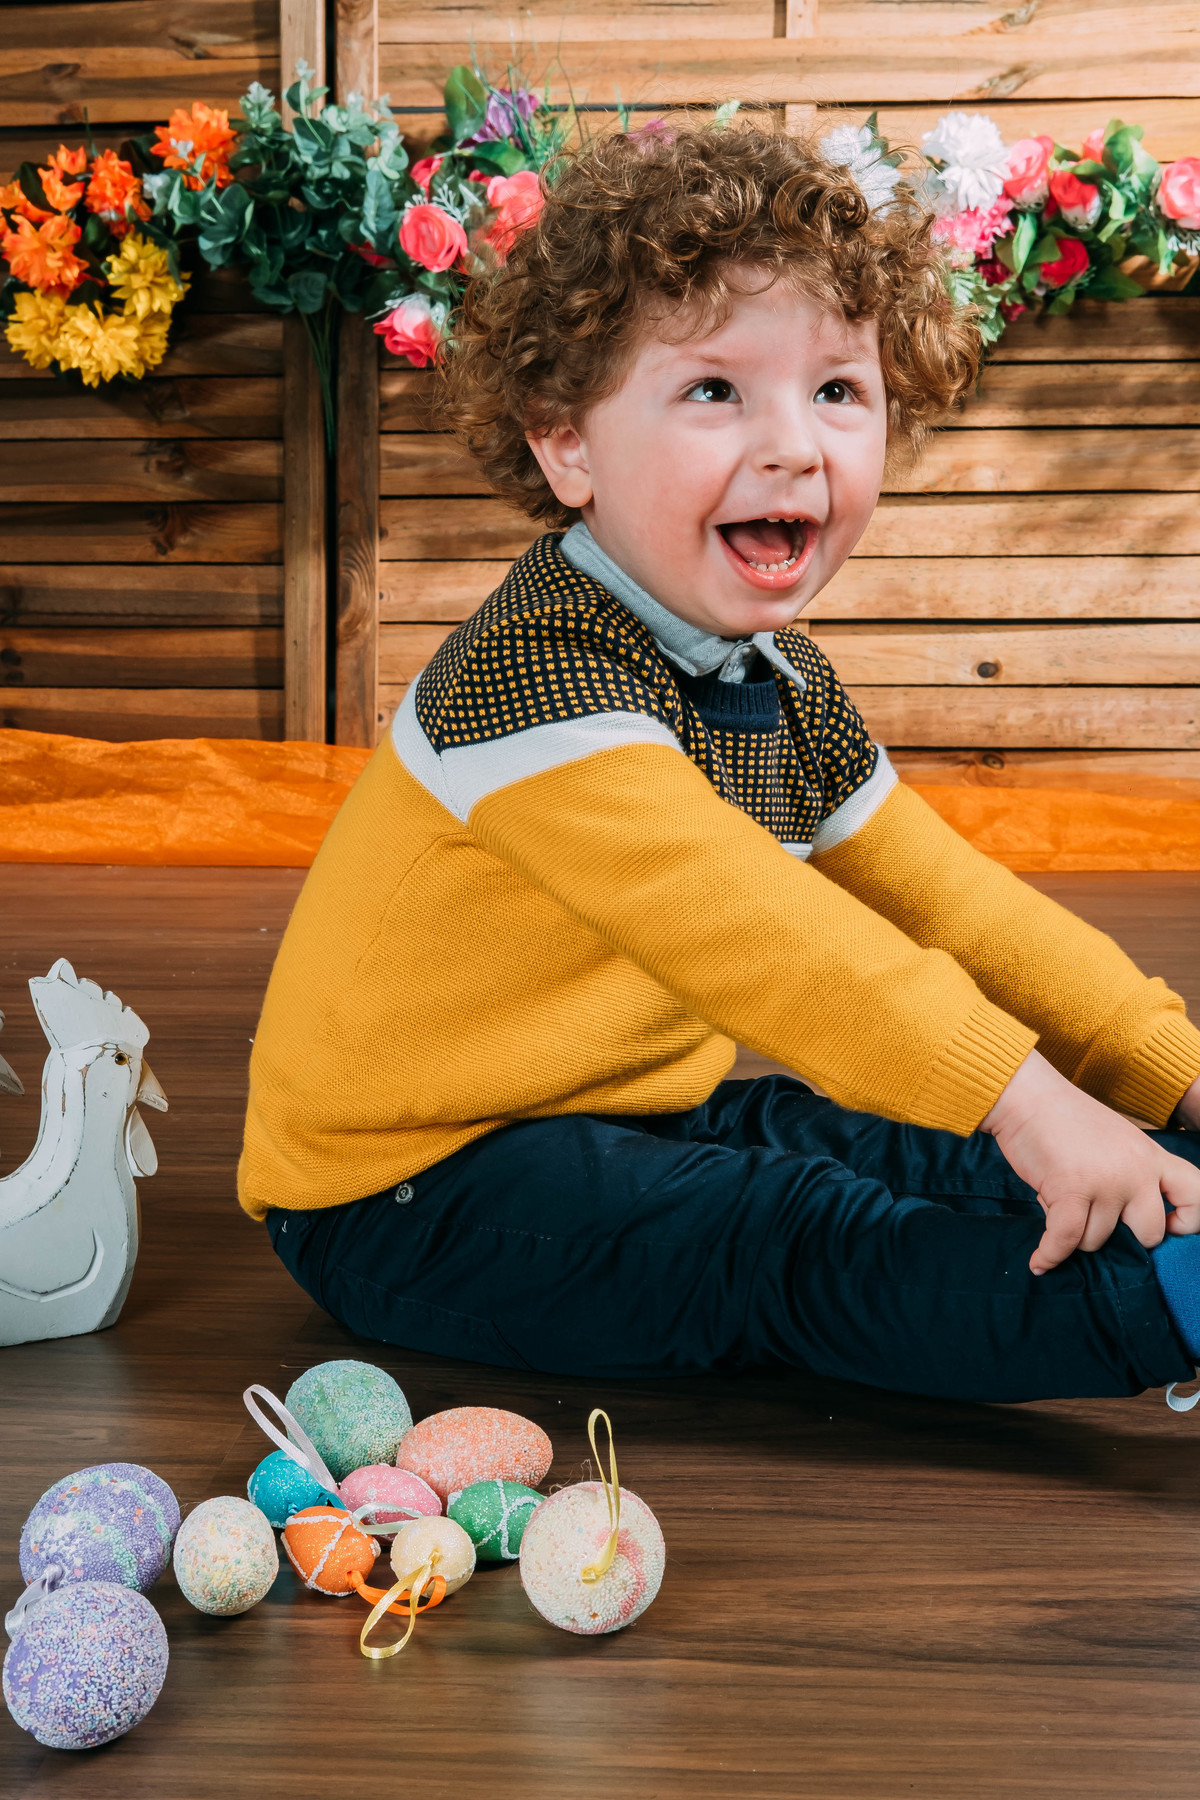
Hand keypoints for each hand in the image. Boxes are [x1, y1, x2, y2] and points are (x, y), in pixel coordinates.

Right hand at [982, 1050, 1199, 1274]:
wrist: (1028, 1096)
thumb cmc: (1065, 1119)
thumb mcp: (1118, 1141)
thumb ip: (1131, 1175)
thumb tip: (1124, 1224)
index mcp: (1152, 1156)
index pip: (1196, 1195)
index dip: (1186, 1222)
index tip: (1164, 1226)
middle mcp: (1136, 1171)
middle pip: (1148, 1235)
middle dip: (1120, 1238)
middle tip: (1093, 1221)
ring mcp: (1106, 1181)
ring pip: (1097, 1240)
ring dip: (1074, 1234)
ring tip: (1057, 1207)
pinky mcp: (1071, 1189)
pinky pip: (1065, 1240)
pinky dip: (1050, 1255)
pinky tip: (1040, 1261)